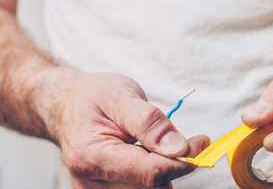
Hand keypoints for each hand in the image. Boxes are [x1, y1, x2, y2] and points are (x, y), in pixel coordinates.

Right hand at [39, 70, 208, 187]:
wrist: (67, 105)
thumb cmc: (91, 97)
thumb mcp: (121, 96)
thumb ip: (149, 122)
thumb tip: (179, 148)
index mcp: (92, 156)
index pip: (150, 174)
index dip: (182, 161)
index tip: (200, 144)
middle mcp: (90, 182)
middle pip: (152, 187)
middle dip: (172, 164)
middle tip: (177, 139)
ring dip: (162, 169)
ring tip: (148, 143)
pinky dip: (152, 174)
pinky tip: (142, 155)